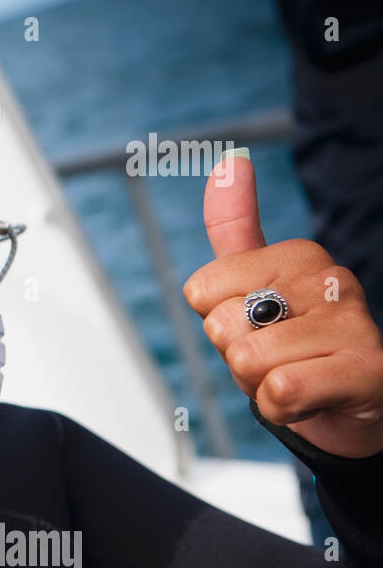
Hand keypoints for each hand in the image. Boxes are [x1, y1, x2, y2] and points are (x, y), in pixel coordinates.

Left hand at [183, 152, 382, 458]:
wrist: (352, 406)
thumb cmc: (297, 347)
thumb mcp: (254, 284)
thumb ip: (234, 226)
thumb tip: (230, 160)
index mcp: (298, 255)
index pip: (201, 290)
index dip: (217, 322)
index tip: (255, 328)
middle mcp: (330, 279)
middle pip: (221, 325)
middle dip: (235, 357)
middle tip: (275, 359)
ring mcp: (352, 323)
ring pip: (247, 360)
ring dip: (258, 385)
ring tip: (294, 377)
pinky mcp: (366, 370)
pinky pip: (280, 389)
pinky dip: (280, 407)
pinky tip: (308, 400)